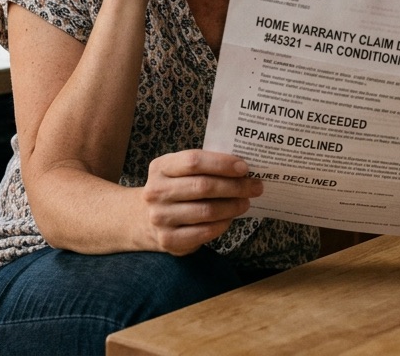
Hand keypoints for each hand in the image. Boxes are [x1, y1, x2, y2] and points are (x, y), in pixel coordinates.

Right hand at [136, 149, 262, 255]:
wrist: (144, 219)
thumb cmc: (174, 189)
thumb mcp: (179, 171)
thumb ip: (204, 167)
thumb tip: (243, 169)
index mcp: (160, 167)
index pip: (194, 161)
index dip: (222, 163)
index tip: (244, 167)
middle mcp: (156, 191)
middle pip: (203, 186)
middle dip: (235, 186)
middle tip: (255, 186)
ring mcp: (160, 217)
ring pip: (207, 211)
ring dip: (233, 206)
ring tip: (245, 202)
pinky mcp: (168, 239)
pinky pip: (204, 231)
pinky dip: (223, 224)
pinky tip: (230, 218)